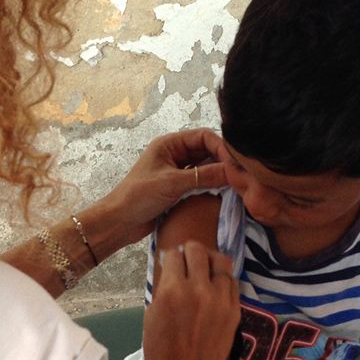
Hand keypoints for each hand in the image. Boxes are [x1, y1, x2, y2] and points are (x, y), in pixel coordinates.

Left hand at [94, 128, 226, 247]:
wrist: (119, 222)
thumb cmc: (137, 197)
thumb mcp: (173, 183)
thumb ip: (203, 176)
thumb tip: (233, 171)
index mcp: (170, 144)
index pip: (204, 136)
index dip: (222, 147)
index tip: (236, 163)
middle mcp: (175, 154)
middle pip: (207, 151)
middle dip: (223, 161)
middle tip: (240, 175)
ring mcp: (177, 172)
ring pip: (206, 168)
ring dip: (218, 175)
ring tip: (235, 184)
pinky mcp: (179, 189)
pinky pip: (201, 183)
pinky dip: (212, 186)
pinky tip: (223, 193)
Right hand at [143, 241, 238, 359]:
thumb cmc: (160, 350)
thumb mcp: (152, 314)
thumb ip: (163, 287)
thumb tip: (171, 267)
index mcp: (172, 291)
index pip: (174, 255)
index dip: (170, 255)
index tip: (171, 260)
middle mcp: (198, 290)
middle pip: (198, 250)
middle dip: (189, 250)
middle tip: (187, 257)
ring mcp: (220, 300)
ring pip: (220, 260)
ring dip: (209, 259)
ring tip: (204, 266)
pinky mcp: (234, 310)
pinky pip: (232, 281)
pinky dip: (222, 278)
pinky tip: (215, 284)